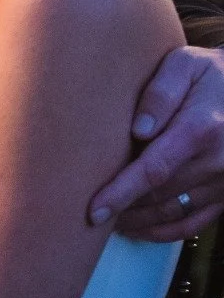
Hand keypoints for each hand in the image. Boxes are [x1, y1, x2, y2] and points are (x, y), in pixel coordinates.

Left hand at [88, 46, 223, 240]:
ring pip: (171, 214)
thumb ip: (160, 93)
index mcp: (200, 129)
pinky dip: (161, 232)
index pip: (154, 170)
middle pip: (158, 196)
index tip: (94, 211)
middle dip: (121, 207)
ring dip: (136, 221)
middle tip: (86, 209)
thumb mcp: (184, 64)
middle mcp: (216, 162)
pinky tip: (135, 228)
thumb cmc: (208, 74)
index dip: (121, 193)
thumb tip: (139, 130)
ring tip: (104, 219)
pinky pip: (191, 225)